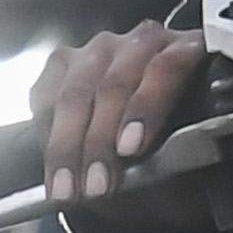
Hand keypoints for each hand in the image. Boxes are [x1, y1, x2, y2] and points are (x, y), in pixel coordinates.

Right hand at [40, 18, 201, 201]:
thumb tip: (151, 177)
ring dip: (67, 147)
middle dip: (99, 141)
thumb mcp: (187, 162)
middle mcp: (142, 42)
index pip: (167, 67)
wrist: (145, 151)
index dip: (146, 107)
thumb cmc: (174, 151)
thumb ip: (177, 163)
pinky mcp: (62, 63)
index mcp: (186, 51)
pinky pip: (45, 97)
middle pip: (114, 84)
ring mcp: (99, 50)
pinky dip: (46, 138)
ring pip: (75, 93)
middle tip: (95, 186)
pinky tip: (53, 171)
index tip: (130, 149)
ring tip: (67, 190)